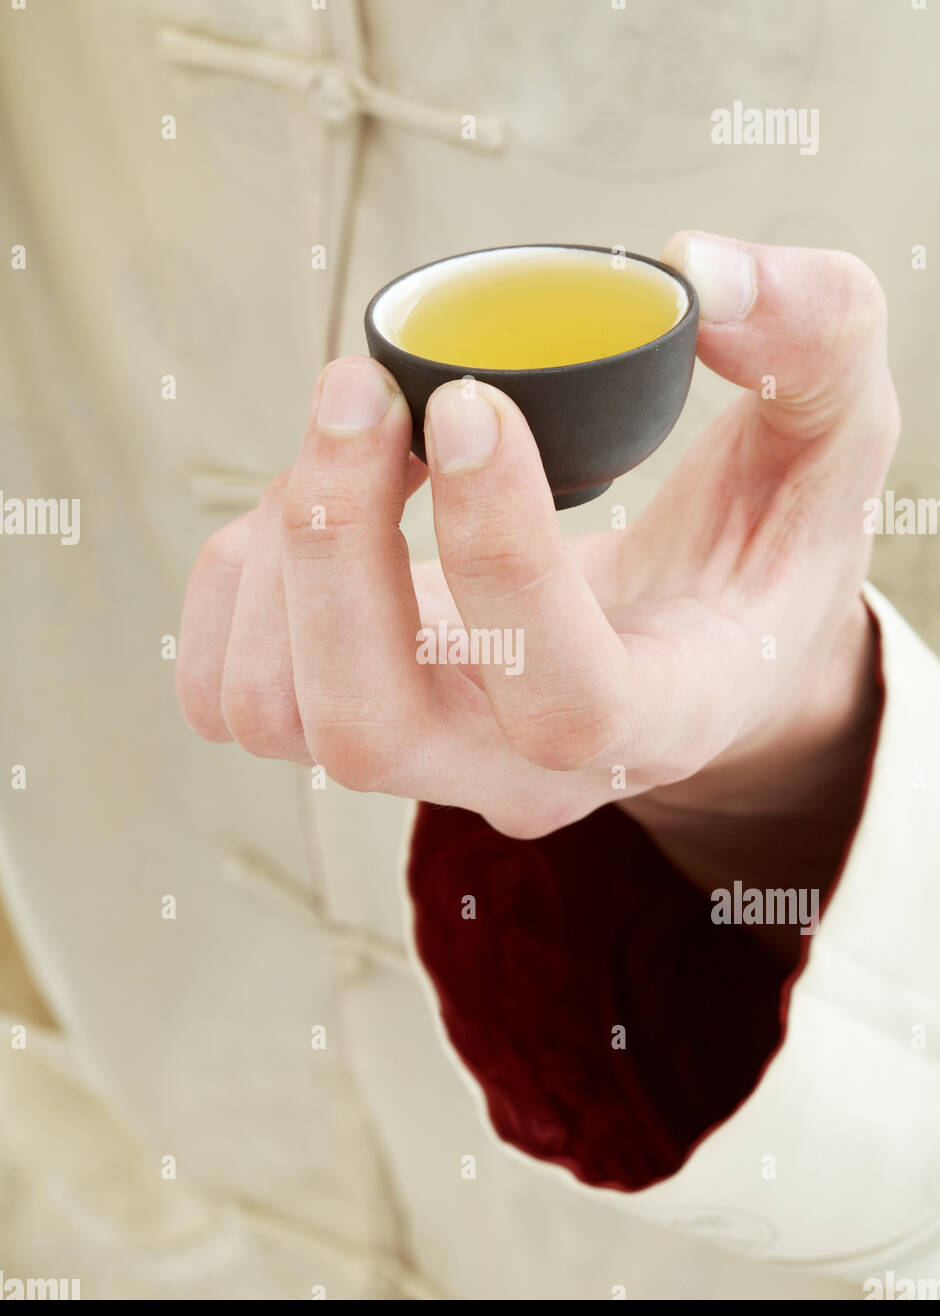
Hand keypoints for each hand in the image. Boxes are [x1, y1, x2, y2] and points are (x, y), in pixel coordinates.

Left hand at [177, 233, 897, 895]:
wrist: (700, 642)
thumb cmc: (761, 550)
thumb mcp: (835, 439)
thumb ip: (811, 339)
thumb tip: (694, 267)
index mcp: (662, 713)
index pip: (565, 695)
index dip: (502, 555)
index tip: (472, 403)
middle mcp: (526, 767)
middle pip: (371, 728)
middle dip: (338, 543)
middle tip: (362, 392)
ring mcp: (432, 758)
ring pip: (279, 711)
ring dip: (283, 549)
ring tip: (353, 440)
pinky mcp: (357, 724)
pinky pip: (233, 693)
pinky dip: (238, 578)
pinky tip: (317, 501)